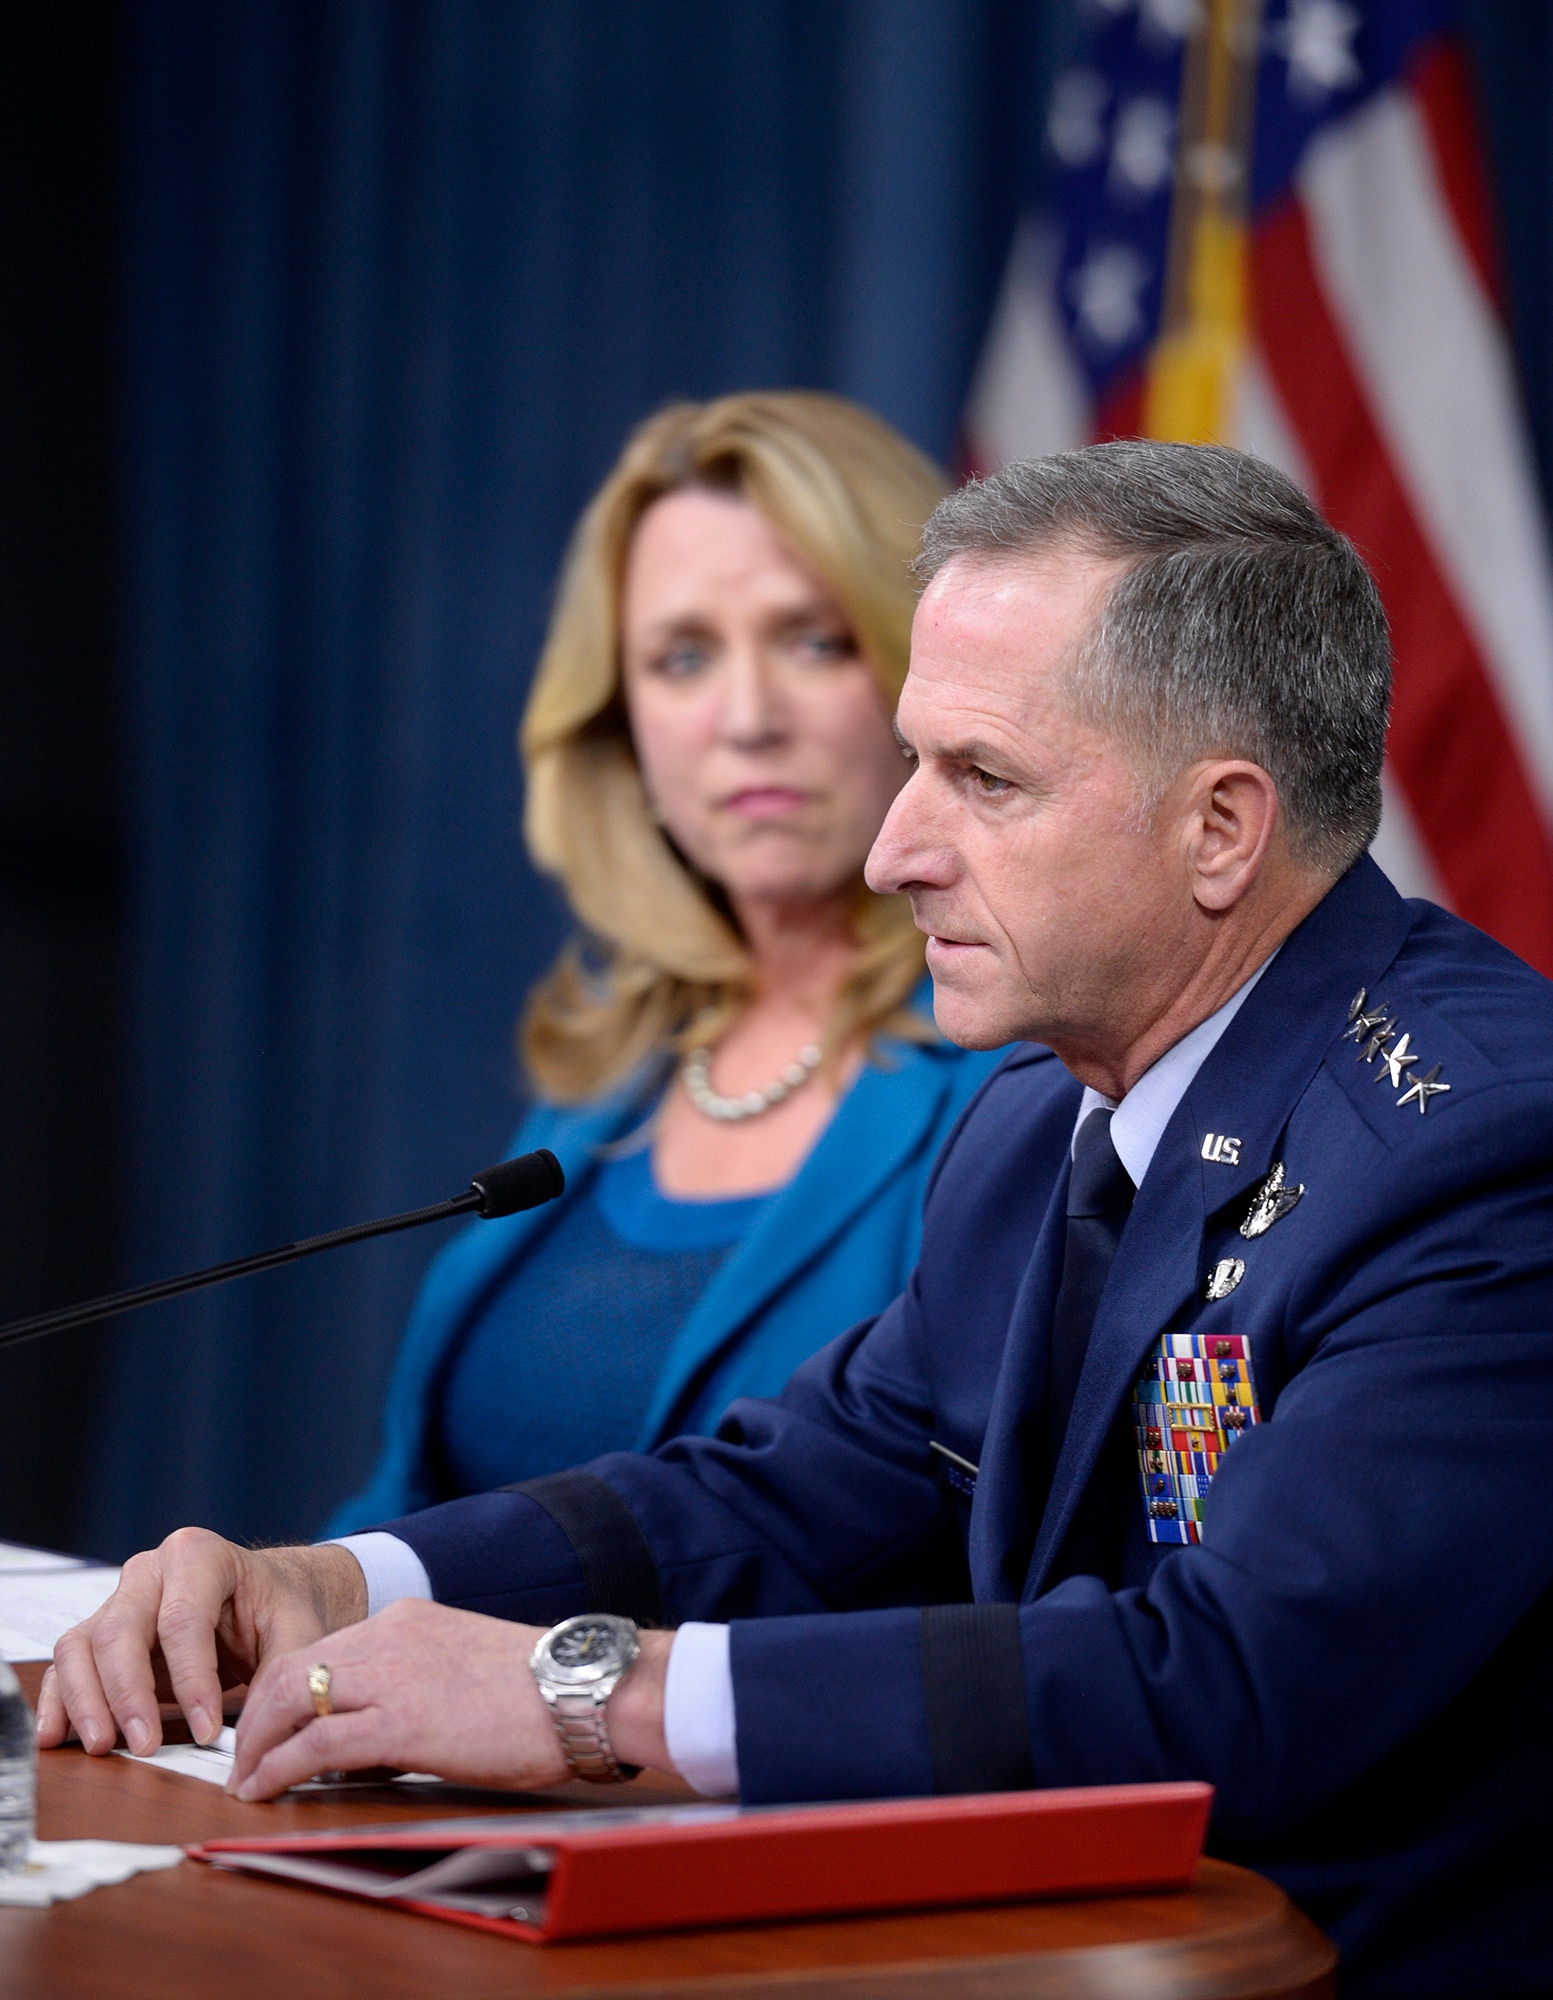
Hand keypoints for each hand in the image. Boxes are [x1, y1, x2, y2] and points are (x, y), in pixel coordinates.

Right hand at [36, 1529, 366, 1757]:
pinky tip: (56, 1736)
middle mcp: (149, 1570)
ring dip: (87, 1700)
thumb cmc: (281, 1607)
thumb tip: (257, 1736)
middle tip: (145, 1746)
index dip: (192, 1680)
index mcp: (199, 1555)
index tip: (207, 1733)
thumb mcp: (299, 1628)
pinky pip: (68, 1663)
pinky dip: (59, 1699)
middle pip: (120, 1631)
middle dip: (129, 1694)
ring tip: (104, 1746)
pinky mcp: (101, 1633)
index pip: (183, 1620)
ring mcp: (120, 1600)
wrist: (267, 1594)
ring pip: (82, 1646)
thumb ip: (283, 1672)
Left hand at [229, 1600, 673, 1799]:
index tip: (270, 1723)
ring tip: (245, 1779)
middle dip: (255, 1716)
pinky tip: (265, 1789)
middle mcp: (390, 1635)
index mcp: (407, 1618)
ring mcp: (392, 1675)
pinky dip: (279, 1767)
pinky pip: (317, 1743)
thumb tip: (383, 1728)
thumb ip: (417, 1678)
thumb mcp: (463, 1662)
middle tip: (243, 1757)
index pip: (323, 1649)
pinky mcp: (400, 1721)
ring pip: (291, 1698)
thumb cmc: (538, 1689)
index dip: (285, 1690)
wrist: (578, 1689)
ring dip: (257, 1743)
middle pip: (291, 1668)